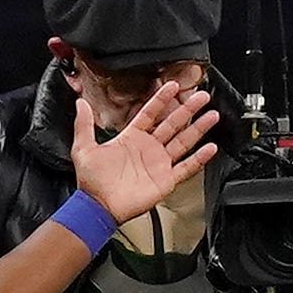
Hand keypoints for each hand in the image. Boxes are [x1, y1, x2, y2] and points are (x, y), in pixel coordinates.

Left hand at [70, 79, 219, 226]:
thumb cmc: (91, 181)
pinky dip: (199, 158)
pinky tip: (210, 147)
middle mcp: (148, 149)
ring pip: (183, 141)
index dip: (162, 99)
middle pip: (173, 124)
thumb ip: (84, 124)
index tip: (173, 86)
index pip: (150, 113)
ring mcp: (159, 164)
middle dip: (188, 109)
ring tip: (212, 115)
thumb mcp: (84, 148)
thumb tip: (80, 103)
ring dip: (198, 128)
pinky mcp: (166, 180)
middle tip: (201, 96)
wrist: (98, 206)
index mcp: (131, 138)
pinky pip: (186, 167)